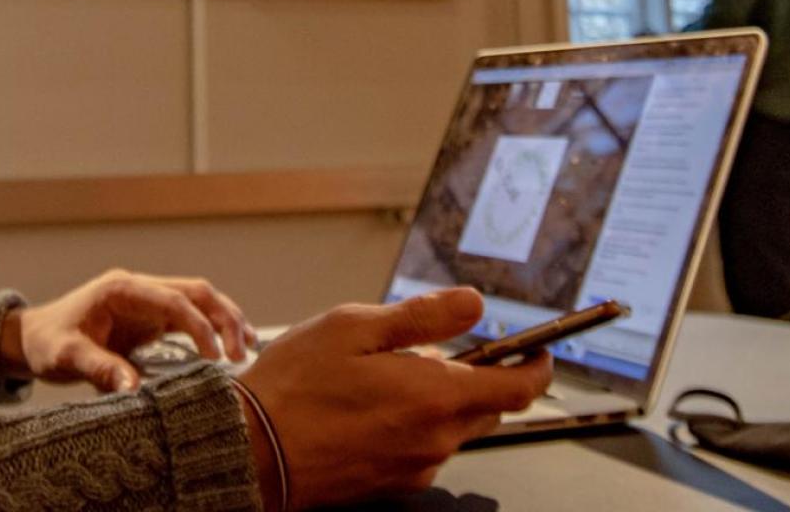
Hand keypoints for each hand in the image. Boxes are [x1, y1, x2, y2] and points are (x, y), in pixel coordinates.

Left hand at [0, 268, 254, 392]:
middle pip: (195, 292)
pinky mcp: (150, 319)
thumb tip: (134, 390)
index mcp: (121, 289)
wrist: (33, 337)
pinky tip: (229, 349)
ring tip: (248, 349)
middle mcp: (139, 289)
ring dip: (225, 320)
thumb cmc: (47, 342)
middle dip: (224, 318)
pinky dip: (212, 330)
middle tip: (241, 354)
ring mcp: (147, 302)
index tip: (215, 357)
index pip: (173, 300)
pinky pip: (190, 318)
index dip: (199, 326)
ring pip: (198, 301)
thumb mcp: (67, 356)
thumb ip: (99, 369)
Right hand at [236, 288, 550, 508]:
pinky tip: (369, 407)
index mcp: (436, 397)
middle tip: (432, 349)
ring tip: (383, 377)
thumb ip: (422, 317)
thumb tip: (473, 304)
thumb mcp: (353, 327)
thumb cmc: (295, 387)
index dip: (537, 366)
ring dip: (438, 401)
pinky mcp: (393, 485)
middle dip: (475, 376)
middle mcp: (436, 440)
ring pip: (452, 428)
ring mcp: (415, 467)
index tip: (538, 350)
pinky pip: (423, 448)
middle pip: (487, 408)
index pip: (519, 388)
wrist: (251, 450)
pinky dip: (413, 424)